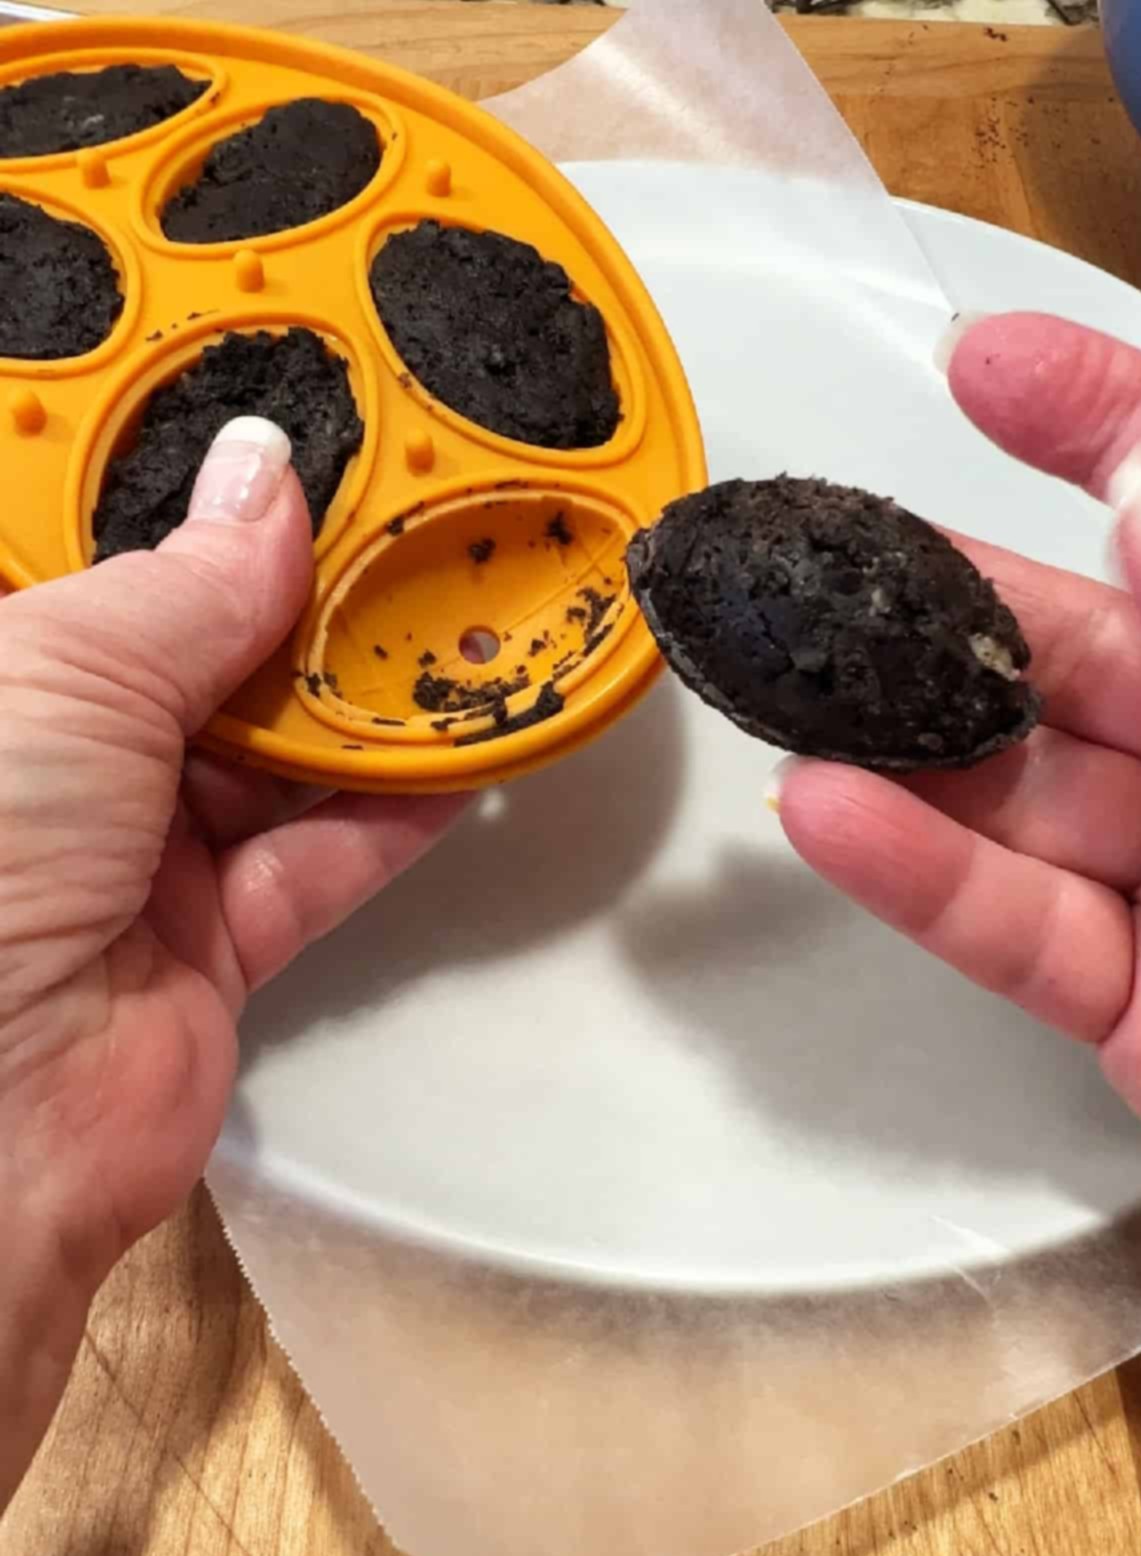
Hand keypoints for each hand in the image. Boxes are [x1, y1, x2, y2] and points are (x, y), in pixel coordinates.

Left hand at [0, 419, 463, 1508]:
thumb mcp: (62, 671)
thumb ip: (185, 579)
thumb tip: (267, 474)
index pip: (75, 544)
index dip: (156, 472)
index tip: (255, 403)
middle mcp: (49, 756)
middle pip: (187, 645)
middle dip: (288, 582)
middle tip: (392, 500)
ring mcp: (127, 853)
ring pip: (267, 750)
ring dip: (359, 694)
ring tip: (459, 608)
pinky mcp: (209, 941)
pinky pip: (318, 857)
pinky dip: (391, 810)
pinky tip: (465, 747)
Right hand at [774, 313, 1140, 1175]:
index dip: (1111, 422)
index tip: (987, 365)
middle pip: (1092, 652)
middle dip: (959, 600)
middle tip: (830, 556)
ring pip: (1028, 793)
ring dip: (903, 743)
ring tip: (782, 684)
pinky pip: (1020, 931)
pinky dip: (921, 880)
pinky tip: (825, 814)